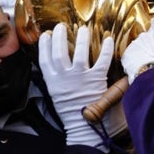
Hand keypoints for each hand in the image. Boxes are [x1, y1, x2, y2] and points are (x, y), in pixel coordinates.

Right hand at [38, 24, 114, 147]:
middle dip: (60, 37)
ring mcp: (80, 78)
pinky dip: (106, 49)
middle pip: (60, 52)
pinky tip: (108, 39)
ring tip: (84, 29)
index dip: (45, 45)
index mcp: (52, 81)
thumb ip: (55, 77)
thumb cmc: (70, 108)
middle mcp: (64, 77)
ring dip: (82, 39)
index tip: (47, 34)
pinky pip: (102, 61)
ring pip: (80, 53)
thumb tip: (56, 62)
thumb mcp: (56, 93)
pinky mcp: (96, 80)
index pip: (45, 59)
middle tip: (63, 27)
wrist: (82, 126)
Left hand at [121, 17, 153, 84]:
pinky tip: (139, 68)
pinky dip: (133, 60)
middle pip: (146, 36)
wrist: (152, 78)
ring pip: (137, 46)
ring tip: (147, 63)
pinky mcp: (126, 55)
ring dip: (141, 52)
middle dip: (149, 43)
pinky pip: (130, 55)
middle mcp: (144, 36)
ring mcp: (133, 45)